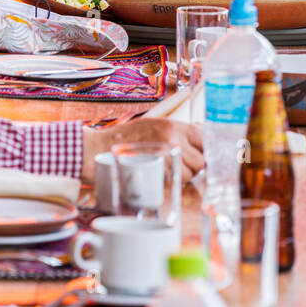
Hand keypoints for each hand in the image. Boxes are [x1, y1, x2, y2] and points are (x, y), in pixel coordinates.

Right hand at [81, 119, 204, 182]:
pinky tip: (161, 176)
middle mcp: (172, 139)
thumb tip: (200, 134)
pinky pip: (175, 182)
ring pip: (190, 174)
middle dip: (195, 166)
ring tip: (168, 170)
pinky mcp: (157, 173)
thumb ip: (177, 131)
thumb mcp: (154, 124)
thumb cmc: (127, 138)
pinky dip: (171, 182)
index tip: (201, 155)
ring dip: (183, 176)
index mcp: (174, 126)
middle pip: (201, 160)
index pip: (204, 139)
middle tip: (184, 165)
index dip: (204, 149)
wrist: (101, 149)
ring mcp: (165, 156)